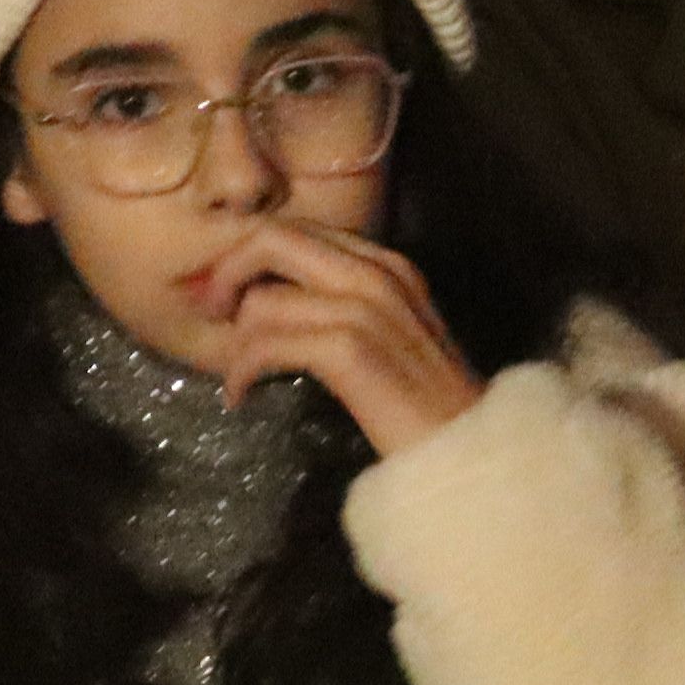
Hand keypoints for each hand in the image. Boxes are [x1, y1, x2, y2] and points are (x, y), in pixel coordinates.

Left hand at [201, 219, 486, 454]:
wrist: (469, 454)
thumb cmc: (429, 410)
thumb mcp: (393, 338)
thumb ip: (344, 307)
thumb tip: (269, 301)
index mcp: (389, 266)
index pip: (298, 230)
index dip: (251, 257)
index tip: (232, 297)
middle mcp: (379, 274)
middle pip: (272, 239)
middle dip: (229, 274)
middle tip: (214, 316)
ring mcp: (367, 309)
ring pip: (263, 298)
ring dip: (235, 341)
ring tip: (238, 375)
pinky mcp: (350, 350)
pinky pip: (267, 342)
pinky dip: (242, 370)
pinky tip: (241, 395)